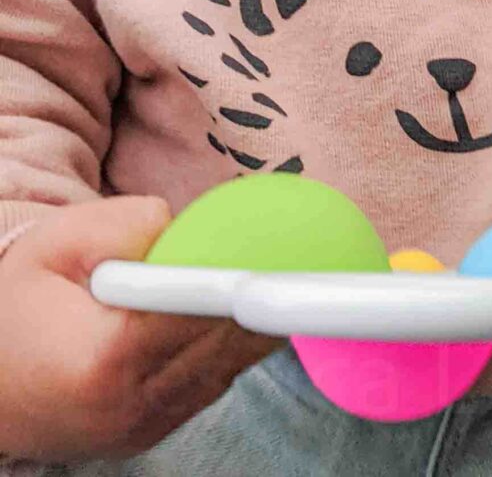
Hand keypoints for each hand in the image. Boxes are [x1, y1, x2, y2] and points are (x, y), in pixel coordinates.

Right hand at [0, 197, 281, 461]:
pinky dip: (224, 348)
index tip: (285, 264)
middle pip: (227, 341)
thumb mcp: (58, 243)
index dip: (244, 286)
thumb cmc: (18, 301)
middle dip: (256, 297)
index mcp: (104, 357)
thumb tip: (196, 229)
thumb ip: (128, 226)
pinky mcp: (154, 435)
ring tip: (262, 281)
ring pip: (230, 366)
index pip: (200, 313)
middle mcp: (131, 404)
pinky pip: (213, 383)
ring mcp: (146, 426)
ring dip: (247, 323)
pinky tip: (225, 315)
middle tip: (295, 259)